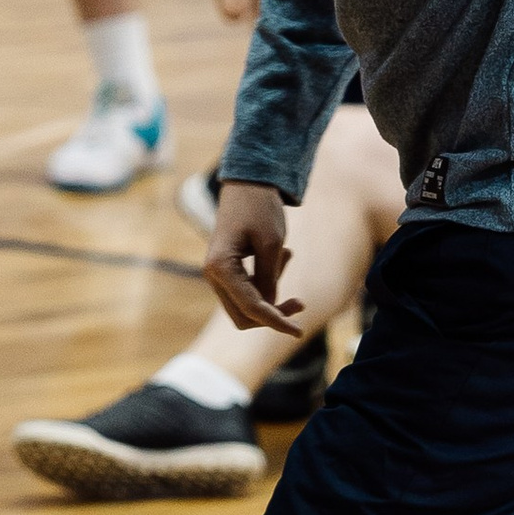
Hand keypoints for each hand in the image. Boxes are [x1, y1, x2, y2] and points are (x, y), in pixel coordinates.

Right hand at [204, 182, 302, 336]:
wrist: (248, 182)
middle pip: (244, 315)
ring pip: (246, 305)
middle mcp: (213, 274)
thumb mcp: (271, 244)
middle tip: (300, 302)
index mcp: (221, 268)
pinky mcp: (227, 269)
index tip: (299, 331)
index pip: (251, 307)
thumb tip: (269, 308)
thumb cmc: (259, 208)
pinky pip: (247, 289)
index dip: (277, 321)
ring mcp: (218, 273)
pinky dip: (266, 282)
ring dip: (270, 295)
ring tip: (287, 257)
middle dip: (272, 313)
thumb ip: (269, 280)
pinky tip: (283, 256)